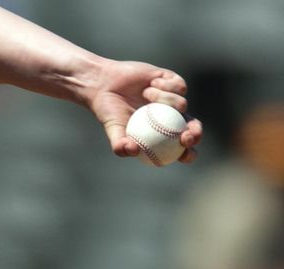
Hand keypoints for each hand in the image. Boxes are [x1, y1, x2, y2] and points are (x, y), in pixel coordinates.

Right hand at [88, 59, 202, 162]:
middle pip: (192, 128)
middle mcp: (169, 118)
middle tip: (186, 134)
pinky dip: (164, 86)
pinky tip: (150, 84)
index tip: (184, 153)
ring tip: (145, 94)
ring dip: (164, 99)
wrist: (106, 83)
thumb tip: (133, 151)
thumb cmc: (109, 110)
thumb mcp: (112, 129)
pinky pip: (179, 86)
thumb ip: (120, 144)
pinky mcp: (173, 81)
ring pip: (182, 104)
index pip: (179, 149)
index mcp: (159, 134)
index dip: (188, 154)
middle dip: (195, 132)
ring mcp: (172, 100)